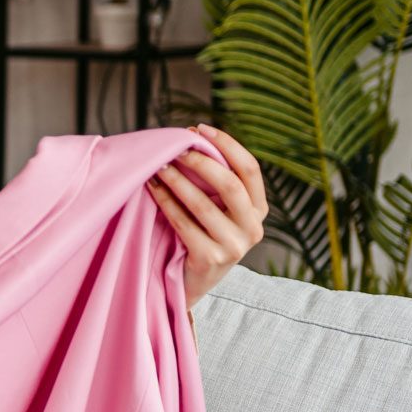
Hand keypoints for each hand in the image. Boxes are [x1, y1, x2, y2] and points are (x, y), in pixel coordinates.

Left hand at [147, 122, 268, 309]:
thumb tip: (191, 137)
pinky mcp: (211, 260)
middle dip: (201, 161)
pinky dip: (166, 202)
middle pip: (231, 184)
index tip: (200, 128)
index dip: (227, 145)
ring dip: (177, 180)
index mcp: (259, 210)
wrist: (192, 283)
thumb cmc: (202, 235)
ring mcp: (234, 247)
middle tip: (176, 147)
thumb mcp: (219, 210)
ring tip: (158, 165)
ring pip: (203, 204)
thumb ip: (216, 183)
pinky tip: (152, 188)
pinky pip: (184, 223)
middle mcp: (253, 228)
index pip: (250, 169)